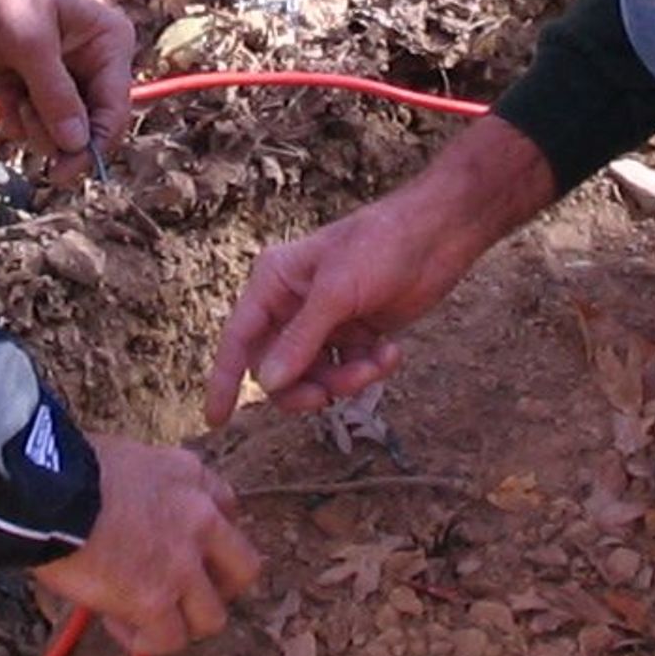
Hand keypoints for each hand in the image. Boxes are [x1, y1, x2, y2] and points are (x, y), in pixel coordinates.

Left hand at [0, 0, 132, 170]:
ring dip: (33, 125)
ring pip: (57, 128)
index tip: (65, 171)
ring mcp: (58, 74)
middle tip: (27, 117)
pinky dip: (15, 119)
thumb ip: (56, 95)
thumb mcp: (31, 41)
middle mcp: (90, 61)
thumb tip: (77, 145)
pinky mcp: (27, 81)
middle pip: (87, 125)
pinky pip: (31, 121)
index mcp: (108, 43)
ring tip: (13, 98)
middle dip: (56, 132)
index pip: (114, 108)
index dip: (94, 143)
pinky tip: (2, 99)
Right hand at [34, 437, 261, 653]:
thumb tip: (126, 514)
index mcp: (190, 475)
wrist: (46, 493)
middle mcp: (199, 519)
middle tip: (184, 595)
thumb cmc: (66, 469)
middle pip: (244, 569)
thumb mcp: (125, 458)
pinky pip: (168, 640)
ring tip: (146, 619)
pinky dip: (146, 642)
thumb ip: (146, 486)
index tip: (185, 549)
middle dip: (219, 588)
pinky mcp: (156, 601)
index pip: (228, 509)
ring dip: (182, 622)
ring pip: (212, 617)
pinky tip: (119, 627)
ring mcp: (182, 564)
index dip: (209, 538)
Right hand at [204, 114, 557, 424]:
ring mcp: (325, 321)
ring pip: (315, 375)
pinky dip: (368, 369)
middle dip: (306, 385)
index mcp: (274, 283)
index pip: (239, 338)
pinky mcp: (355, 332)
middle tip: (329, 396)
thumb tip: (267, 383)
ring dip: (345, 379)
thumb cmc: (381, 246)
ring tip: (376, 365)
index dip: (224, 380)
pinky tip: (392, 352)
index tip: (215, 421)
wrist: (439, 235)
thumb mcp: (336, 292)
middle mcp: (292, 304)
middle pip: (277, 368)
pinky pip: (347, 369)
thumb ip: (300, 340)